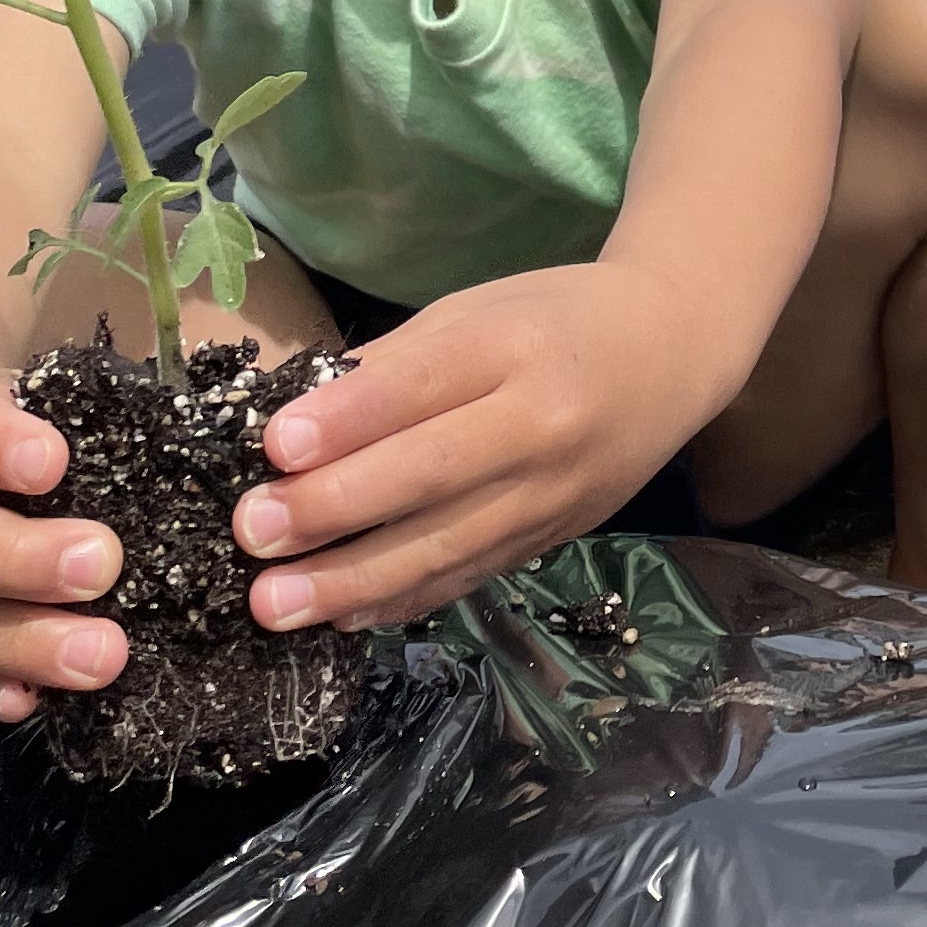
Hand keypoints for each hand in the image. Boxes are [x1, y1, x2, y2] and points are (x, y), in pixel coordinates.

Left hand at [234, 266, 712, 629]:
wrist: (675, 353)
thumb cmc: (557, 318)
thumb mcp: (478, 310)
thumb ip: (395, 365)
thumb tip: (296, 425)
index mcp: (516, 346)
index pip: (425, 385)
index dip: (349, 420)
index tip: (273, 448)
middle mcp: (542, 423)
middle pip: (431, 473)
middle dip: (334, 509)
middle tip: (251, 532)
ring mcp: (554, 491)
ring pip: (446, 544)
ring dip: (354, 579)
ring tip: (275, 604)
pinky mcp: (555, 536)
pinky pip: (471, 574)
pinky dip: (405, 599)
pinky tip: (344, 616)